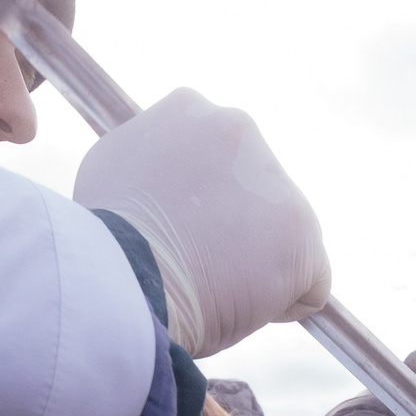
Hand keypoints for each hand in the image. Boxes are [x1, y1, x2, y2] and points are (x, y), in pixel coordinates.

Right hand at [73, 90, 330, 357]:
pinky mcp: (302, 234)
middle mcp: (238, 127)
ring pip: (283, 239)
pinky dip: (285, 305)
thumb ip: (153, 165)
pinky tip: (238, 306)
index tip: (170, 231)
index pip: (217, 162)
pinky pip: (312, 284)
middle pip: (255, 193)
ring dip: (256, 267)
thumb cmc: (103, 247)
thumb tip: (166, 181)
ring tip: (204, 285)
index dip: (197, 206)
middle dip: (233, 229)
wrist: (119, 283)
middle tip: (187, 262)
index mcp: (188, 109)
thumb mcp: (116, 177)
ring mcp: (276, 179)